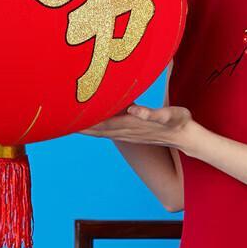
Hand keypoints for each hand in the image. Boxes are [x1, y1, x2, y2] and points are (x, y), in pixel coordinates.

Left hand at [79, 103, 196, 150]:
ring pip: (101, 131)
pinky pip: (109, 130)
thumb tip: (134, 110)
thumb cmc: (179, 123)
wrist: (186, 137)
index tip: (71, 118)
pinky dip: (97, 127)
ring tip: (69, 123)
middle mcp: (127, 131)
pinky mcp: (131, 132)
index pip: (103, 123)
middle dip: (80, 126)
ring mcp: (128, 133)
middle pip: (98, 129)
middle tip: (60, 120)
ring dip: (86, 128)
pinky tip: (91, 124)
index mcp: (132, 124)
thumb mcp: (169, 115)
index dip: (87, 121)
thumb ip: (151, 113)